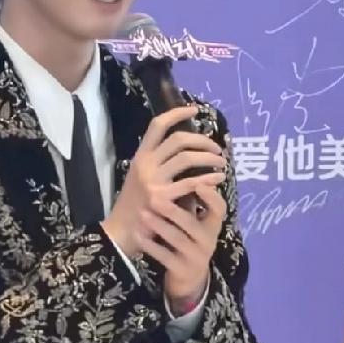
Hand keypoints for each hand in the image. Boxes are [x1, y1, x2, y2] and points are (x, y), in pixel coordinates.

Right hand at [101, 105, 225, 260]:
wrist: (122, 232)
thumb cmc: (136, 205)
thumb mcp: (140, 177)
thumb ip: (158, 162)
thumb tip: (186, 147)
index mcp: (140, 156)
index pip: (157, 125)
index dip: (177, 113)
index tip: (194, 110)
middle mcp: (146, 165)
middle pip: (179, 139)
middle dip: (203, 140)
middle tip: (217, 148)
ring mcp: (153, 181)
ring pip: (187, 157)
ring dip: (209, 157)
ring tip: (221, 163)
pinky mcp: (162, 198)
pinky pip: (191, 183)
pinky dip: (208, 178)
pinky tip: (217, 179)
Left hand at [138, 181, 226, 309]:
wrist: (189, 276)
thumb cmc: (190, 237)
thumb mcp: (196, 220)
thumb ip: (192, 198)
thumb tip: (184, 162)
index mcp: (213, 224)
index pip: (219, 209)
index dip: (211, 197)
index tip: (198, 184)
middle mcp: (207, 240)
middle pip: (192, 224)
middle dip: (174, 211)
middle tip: (155, 197)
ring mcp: (195, 257)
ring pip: (177, 240)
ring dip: (159, 226)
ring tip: (143, 214)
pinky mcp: (181, 270)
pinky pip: (164, 256)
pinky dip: (150, 245)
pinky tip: (138, 234)